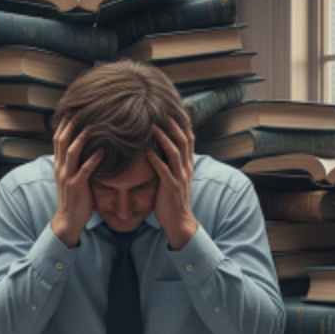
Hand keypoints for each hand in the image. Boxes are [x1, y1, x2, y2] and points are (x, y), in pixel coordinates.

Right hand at [49, 118, 102, 246]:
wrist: (68, 219)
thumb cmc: (74, 196)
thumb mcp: (70, 176)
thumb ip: (74, 161)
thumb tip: (83, 146)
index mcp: (59, 164)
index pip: (58, 138)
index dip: (64, 122)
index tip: (73, 108)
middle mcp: (61, 167)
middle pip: (62, 140)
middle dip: (71, 124)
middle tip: (82, 109)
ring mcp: (68, 177)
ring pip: (72, 152)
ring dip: (82, 137)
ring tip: (93, 125)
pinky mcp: (77, 186)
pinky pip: (85, 170)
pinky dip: (94, 159)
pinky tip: (102, 151)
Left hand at [147, 118, 198, 249]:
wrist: (179, 220)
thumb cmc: (173, 199)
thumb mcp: (176, 178)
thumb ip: (172, 164)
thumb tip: (162, 150)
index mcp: (187, 165)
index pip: (189, 140)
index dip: (181, 125)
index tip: (171, 113)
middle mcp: (186, 168)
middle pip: (183, 141)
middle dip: (173, 126)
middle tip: (162, 113)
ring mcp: (179, 177)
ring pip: (174, 152)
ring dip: (163, 138)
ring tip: (153, 127)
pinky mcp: (170, 186)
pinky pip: (163, 169)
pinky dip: (154, 158)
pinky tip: (146, 150)